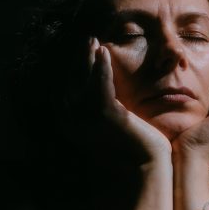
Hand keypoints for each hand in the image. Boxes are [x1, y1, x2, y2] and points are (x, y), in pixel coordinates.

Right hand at [81, 38, 171, 164]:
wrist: (142, 169)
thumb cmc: (128, 150)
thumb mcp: (107, 127)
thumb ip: (97, 110)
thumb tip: (98, 94)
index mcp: (69, 125)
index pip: (66, 88)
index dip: (73, 68)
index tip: (81, 52)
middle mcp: (72, 121)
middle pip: (73, 80)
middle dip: (79, 59)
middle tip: (87, 40)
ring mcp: (86, 116)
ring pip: (84, 78)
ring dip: (89, 57)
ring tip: (94, 41)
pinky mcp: (105, 113)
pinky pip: (100, 82)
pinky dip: (101, 65)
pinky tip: (104, 52)